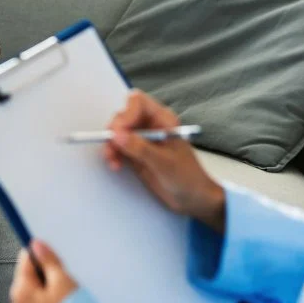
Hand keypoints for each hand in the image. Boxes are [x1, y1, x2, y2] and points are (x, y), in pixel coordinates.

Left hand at [9, 240, 77, 302]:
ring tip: (64, 291)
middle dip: (45, 272)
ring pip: (35, 291)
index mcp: (20, 291)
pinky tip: (62, 302)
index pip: (25, 260)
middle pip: (29, 276)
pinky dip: (48, 300)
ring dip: (47, 287)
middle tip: (63, 276)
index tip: (50, 250)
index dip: (39, 253)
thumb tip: (37, 246)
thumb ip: (48, 260)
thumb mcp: (61, 280)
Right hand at [105, 90, 224, 232]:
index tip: (120, 131)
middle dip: (115, 131)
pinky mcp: (135, 153)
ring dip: (110, 145)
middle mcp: (150, 126)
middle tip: (113, 146)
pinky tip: (115, 165)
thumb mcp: (164, 163)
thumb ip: (140, 148)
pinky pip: (117, 147)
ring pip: (117, 132)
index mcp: (163, 120)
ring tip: (112, 161)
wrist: (193, 199)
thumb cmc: (188, 177)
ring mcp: (142, 140)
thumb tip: (117, 135)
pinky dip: (112, 154)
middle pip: (123, 116)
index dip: (127, 113)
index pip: (138, 102)